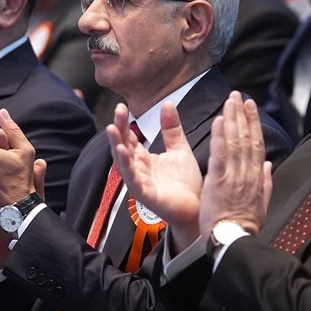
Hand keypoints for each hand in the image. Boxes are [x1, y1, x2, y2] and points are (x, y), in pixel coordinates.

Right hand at [107, 101, 202, 248]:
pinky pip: (133, 179)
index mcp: (145, 159)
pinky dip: (126, 165)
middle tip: (118, 110)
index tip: (122, 106)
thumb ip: (171, 128)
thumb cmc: (187, 183)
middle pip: (123, 146)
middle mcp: (139, 169)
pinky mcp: (145, 194)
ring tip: (112, 128)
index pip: (130, 138)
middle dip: (119, 129)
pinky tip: (123, 152)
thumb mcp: (179, 149)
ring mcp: (140, 182)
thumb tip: (166, 103)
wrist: (198, 207)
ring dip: (117, 145)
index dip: (125, 123)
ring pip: (123, 162)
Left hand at [196, 93, 272, 245]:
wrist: (233, 240)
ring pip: (235, 141)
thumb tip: (267, 165)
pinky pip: (221, 153)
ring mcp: (234, 175)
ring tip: (230, 100)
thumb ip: (265, 183)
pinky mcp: (219, 180)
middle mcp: (248, 172)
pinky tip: (220, 120)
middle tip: (238, 96)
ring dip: (232, 118)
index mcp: (257, 177)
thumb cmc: (244, 226)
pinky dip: (221, 136)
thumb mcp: (262, 205)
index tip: (251, 107)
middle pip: (247, 138)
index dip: (254, 124)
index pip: (256, 144)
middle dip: (243, 115)